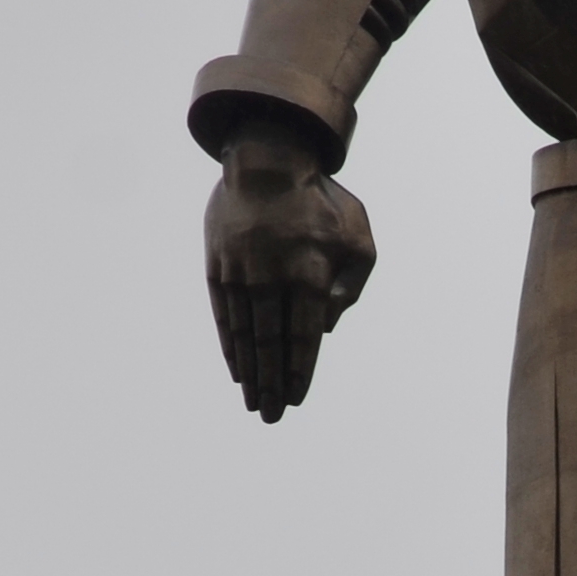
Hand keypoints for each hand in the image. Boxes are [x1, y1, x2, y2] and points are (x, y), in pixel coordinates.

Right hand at [204, 134, 374, 420]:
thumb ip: (353, 286)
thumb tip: (326, 328)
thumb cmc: (322, 200)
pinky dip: (230, 346)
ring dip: (249, 373)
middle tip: (272, 417)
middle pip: (271, 345)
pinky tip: (236, 369)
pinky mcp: (219, 267)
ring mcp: (241, 274)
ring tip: (253, 403)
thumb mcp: (358, 236)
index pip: (304, 337)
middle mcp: (273, 279)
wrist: (268, 158)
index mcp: (310, 273)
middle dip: (272, 385)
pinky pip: (224, 316)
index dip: (300, 371)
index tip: (296, 398)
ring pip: (245, 335)